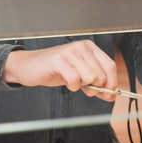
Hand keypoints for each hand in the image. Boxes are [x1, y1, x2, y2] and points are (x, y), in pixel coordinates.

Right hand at [2, 40, 117, 98]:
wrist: (29, 66)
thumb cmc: (56, 70)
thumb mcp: (80, 75)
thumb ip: (96, 83)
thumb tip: (111, 95)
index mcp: (89, 48)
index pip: (110, 66)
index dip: (112, 83)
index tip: (108, 94)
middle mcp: (82, 47)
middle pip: (101, 74)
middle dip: (95, 88)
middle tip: (83, 87)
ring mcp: (70, 52)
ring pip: (90, 77)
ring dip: (82, 86)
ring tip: (72, 81)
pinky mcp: (59, 61)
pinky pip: (75, 80)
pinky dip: (72, 86)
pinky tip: (65, 81)